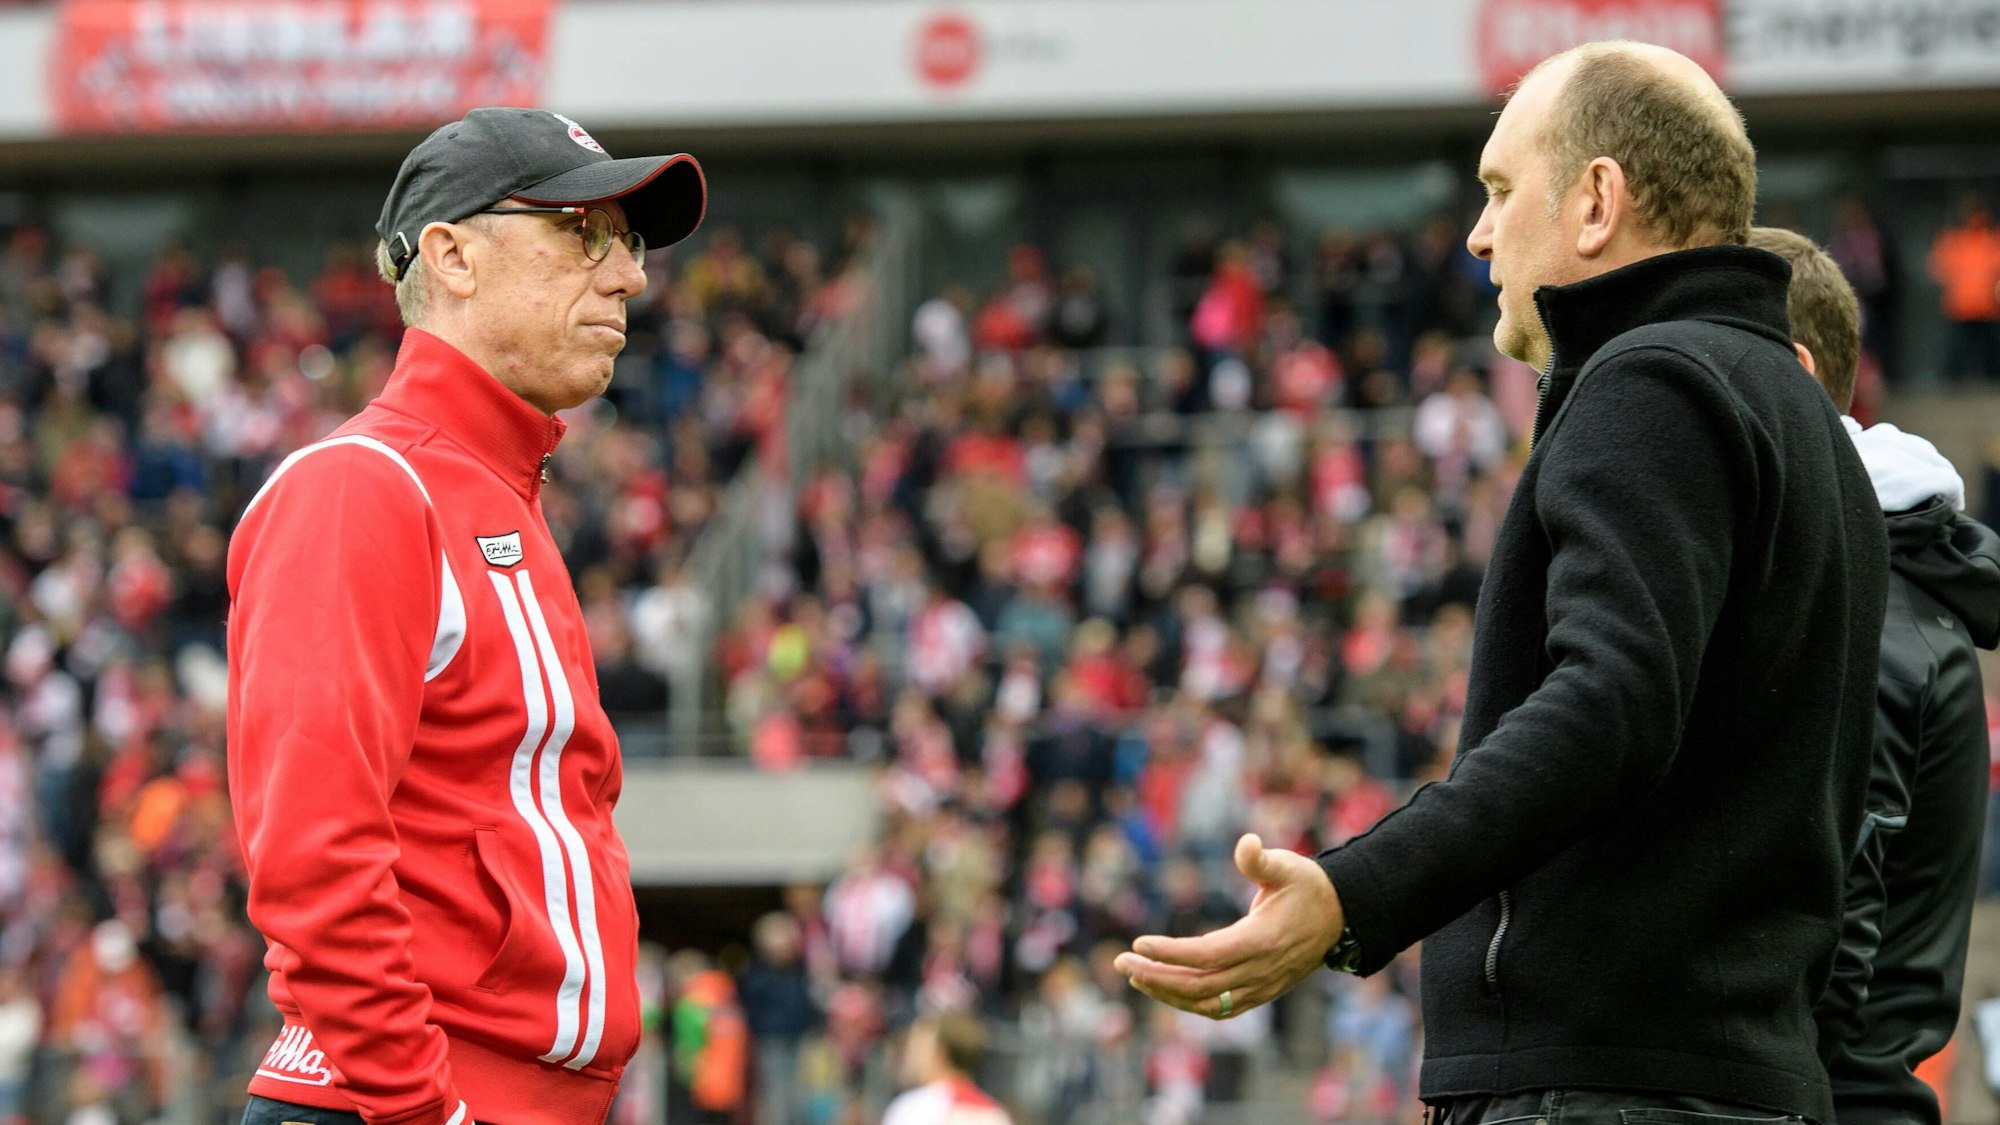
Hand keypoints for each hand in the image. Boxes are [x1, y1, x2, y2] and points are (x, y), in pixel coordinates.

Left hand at [1115, 833, 1344, 1019]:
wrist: (1340, 918)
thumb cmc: (1308, 887)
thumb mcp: (1288, 866)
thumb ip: (1261, 860)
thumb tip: (1246, 843)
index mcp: (1262, 940)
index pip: (1208, 955)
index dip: (1171, 953)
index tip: (1139, 943)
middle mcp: (1260, 970)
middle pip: (1199, 985)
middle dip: (1156, 977)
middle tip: (1121, 962)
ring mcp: (1261, 987)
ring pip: (1206, 1003)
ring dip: (1167, 993)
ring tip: (1134, 975)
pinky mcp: (1261, 993)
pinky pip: (1219, 1009)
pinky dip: (1188, 1004)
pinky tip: (1163, 989)